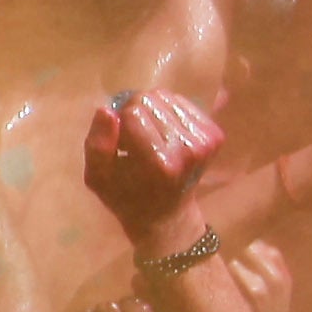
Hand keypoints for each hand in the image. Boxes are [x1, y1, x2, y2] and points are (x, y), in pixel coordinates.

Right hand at [81, 90, 221, 246]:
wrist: (165, 214)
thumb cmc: (125, 196)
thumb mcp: (97, 177)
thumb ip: (97, 145)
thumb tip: (106, 110)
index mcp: (159, 162)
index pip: (133, 112)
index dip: (119, 120)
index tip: (120, 141)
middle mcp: (188, 148)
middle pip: (150, 99)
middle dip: (136, 113)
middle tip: (134, 140)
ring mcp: (205, 141)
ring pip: (166, 97)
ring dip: (152, 112)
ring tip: (150, 137)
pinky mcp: (214, 134)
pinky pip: (182, 102)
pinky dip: (168, 113)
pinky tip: (165, 134)